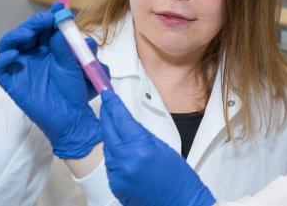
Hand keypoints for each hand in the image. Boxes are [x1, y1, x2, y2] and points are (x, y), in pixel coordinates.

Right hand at [0, 2, 108, 158]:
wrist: (73, 116)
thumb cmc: (76, 89)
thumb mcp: (76, 65)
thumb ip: (67, 48)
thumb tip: (57, 29)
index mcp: (48, 48)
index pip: (44, 28)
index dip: (50, 17)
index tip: (59, 9)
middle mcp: (32, 54)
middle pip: (25, 33)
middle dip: (34, 24)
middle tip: (46, 20)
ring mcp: (20, 67)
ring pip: (8, 45)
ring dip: (16, 35)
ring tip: (29, 33)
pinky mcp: (10, 82)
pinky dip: (3, 59)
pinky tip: (14, 54)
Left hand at [100, 90, 215, 205]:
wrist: (181, 203)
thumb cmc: (178, 176)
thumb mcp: (162, 147)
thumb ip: (140, 134)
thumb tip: (125, 123)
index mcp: (140, 148)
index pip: (120, 119)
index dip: (112, 104)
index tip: (106, 92)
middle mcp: (125, 161)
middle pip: (108, 131)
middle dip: (107, 116)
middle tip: (107, 103)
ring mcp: (117, 175)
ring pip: (108, 148)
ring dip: (111, 136)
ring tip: (117, 128)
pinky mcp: (115, 185)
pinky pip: (111, 164)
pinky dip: (114, 155)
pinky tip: (123, 151)